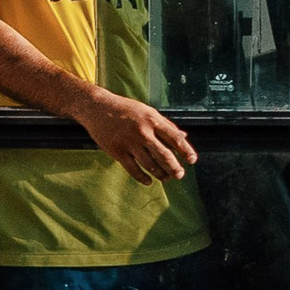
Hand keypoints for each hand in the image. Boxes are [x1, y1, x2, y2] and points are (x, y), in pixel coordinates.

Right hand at [79, 89, 194, 183]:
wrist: (97, 108)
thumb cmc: (125, 109)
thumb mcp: (148, 112)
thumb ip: (165, 125)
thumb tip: (183, 136)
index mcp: (153, 120)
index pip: (175, 138)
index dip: (186, 150)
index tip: (192, 160)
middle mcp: (143, 132)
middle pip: (164, 154)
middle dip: (174, 167)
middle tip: (180, 175)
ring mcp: (129, 142)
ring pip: (149, 163)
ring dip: (160, 174)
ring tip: (165, 179)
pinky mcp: (117, 151)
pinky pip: (132, 168)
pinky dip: (142, 177)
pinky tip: (148, 181)